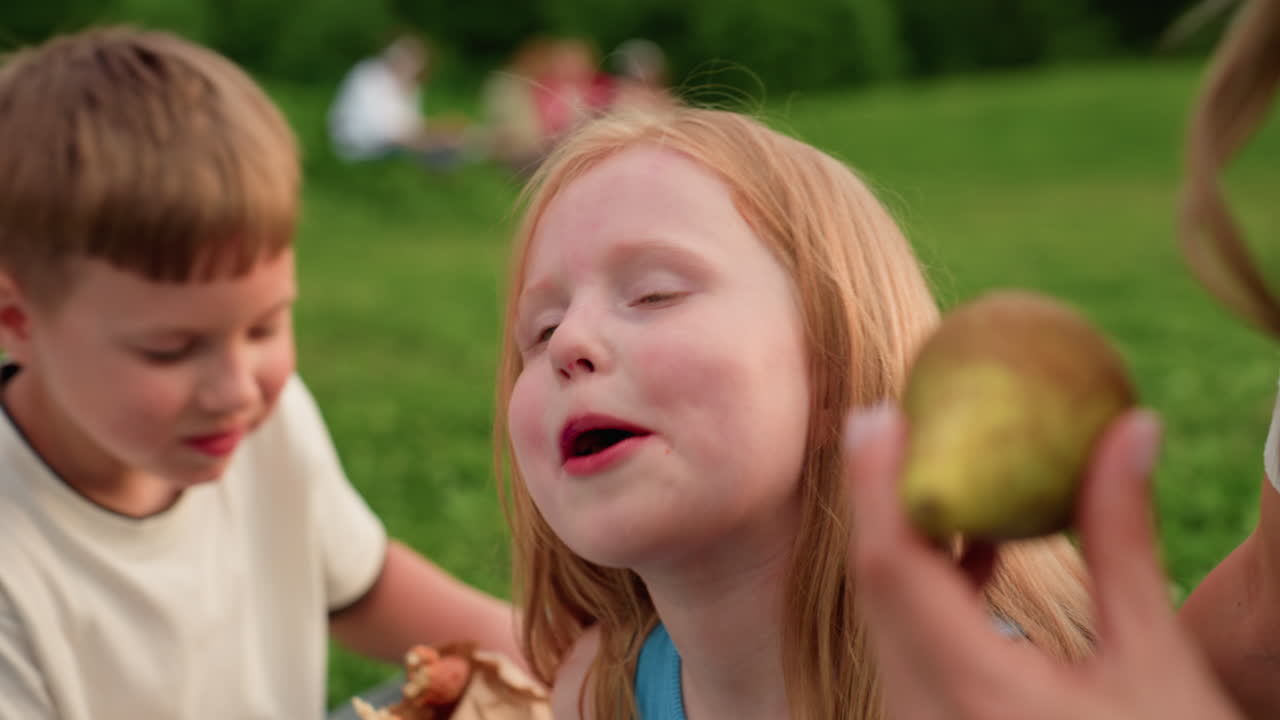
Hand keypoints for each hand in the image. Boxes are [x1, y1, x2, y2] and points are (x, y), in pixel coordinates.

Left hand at [844, 406, 1241, 719]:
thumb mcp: (1155, 660)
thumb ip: (1124, 541)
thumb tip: (1130, 429)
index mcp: (973, 692)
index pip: (891, 564)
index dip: (878, 481)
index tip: (883, 412)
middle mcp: (923, 716)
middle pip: (877, 585)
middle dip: (887, 498)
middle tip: (910, 420)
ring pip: (887, 617)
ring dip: (909, 541)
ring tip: (947, 472)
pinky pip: (906, 648)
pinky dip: (929, 592)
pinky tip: (975, 556)